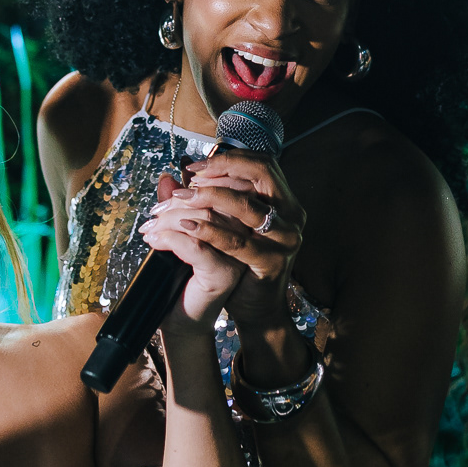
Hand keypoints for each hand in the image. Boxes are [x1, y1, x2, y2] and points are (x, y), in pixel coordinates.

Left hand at [138, 177, 249, 334]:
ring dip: (169, 220)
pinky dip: (170, 239)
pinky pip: (196, 246)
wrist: (183, 320)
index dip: (197, 182)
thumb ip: (177, 206)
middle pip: (214, 201)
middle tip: (153, 214)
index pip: (228, 187)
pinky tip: (156, 241)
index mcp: (241, 221)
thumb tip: (167, 178)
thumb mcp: (180, 234)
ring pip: (205, 220)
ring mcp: (238, 257)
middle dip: (177, 202)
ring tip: (149, 229)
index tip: (171, 192)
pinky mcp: (224, 274)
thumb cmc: (183, 278)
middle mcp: (247, 237)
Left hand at [162, 151, 306, 331]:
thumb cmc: (240, 264)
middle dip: (220, 170)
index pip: (260, 164)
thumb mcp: (226, 225)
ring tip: (178, 199)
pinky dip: (209, 231)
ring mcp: (284, 240)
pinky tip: (186, 226)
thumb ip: (206, 198)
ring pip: (246, 206)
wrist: (256, 309)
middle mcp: (291, 216)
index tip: (194, 166)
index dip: (228, 158)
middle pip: (260, 174)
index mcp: (283, 201)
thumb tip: (176, 170)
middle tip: (188, 178)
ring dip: (208, 197)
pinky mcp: (271, 263)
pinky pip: (237, 242)